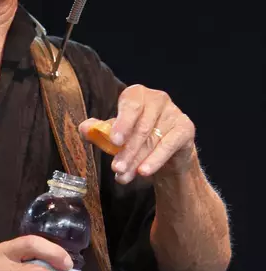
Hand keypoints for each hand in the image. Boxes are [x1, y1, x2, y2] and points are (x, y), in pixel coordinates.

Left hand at [79, 84, 196, 183]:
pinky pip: (169, 145)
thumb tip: (84, 128)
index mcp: (137, 95)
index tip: (114, 141)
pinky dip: (155, 160)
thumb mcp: (115, 133)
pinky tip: (144, 172)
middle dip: (126, 151)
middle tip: (116, 168)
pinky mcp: (185, 128)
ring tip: (124, 176)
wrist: (167, 151)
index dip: (122, 123)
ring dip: (137, 160)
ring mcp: (173, 112)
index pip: (130, 105)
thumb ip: (99, 130)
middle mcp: (157, 99)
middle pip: (141, 127)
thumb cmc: (136, 137)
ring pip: (152, 140)